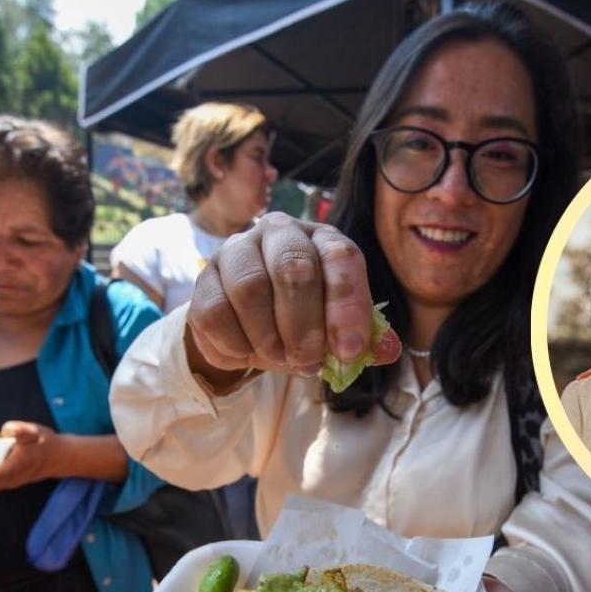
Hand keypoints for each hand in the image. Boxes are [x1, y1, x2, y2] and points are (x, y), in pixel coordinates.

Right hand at [185, 213, 400, 387]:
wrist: (247, 327)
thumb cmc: (301, 320)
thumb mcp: (336, 328)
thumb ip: (362, 338)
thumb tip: (387, 350)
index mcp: (322, 238)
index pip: (341, 257)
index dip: (347, 306)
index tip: (349, 351)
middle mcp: (280, 232)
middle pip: (294, 268)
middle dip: (305, 324)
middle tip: (308, 359)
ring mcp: (237, 250)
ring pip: (250, 287)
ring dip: (269, 337)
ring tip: (279, 358)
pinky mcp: (203, 279)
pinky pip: (215, 312)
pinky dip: (236, 344)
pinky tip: (248, 352)